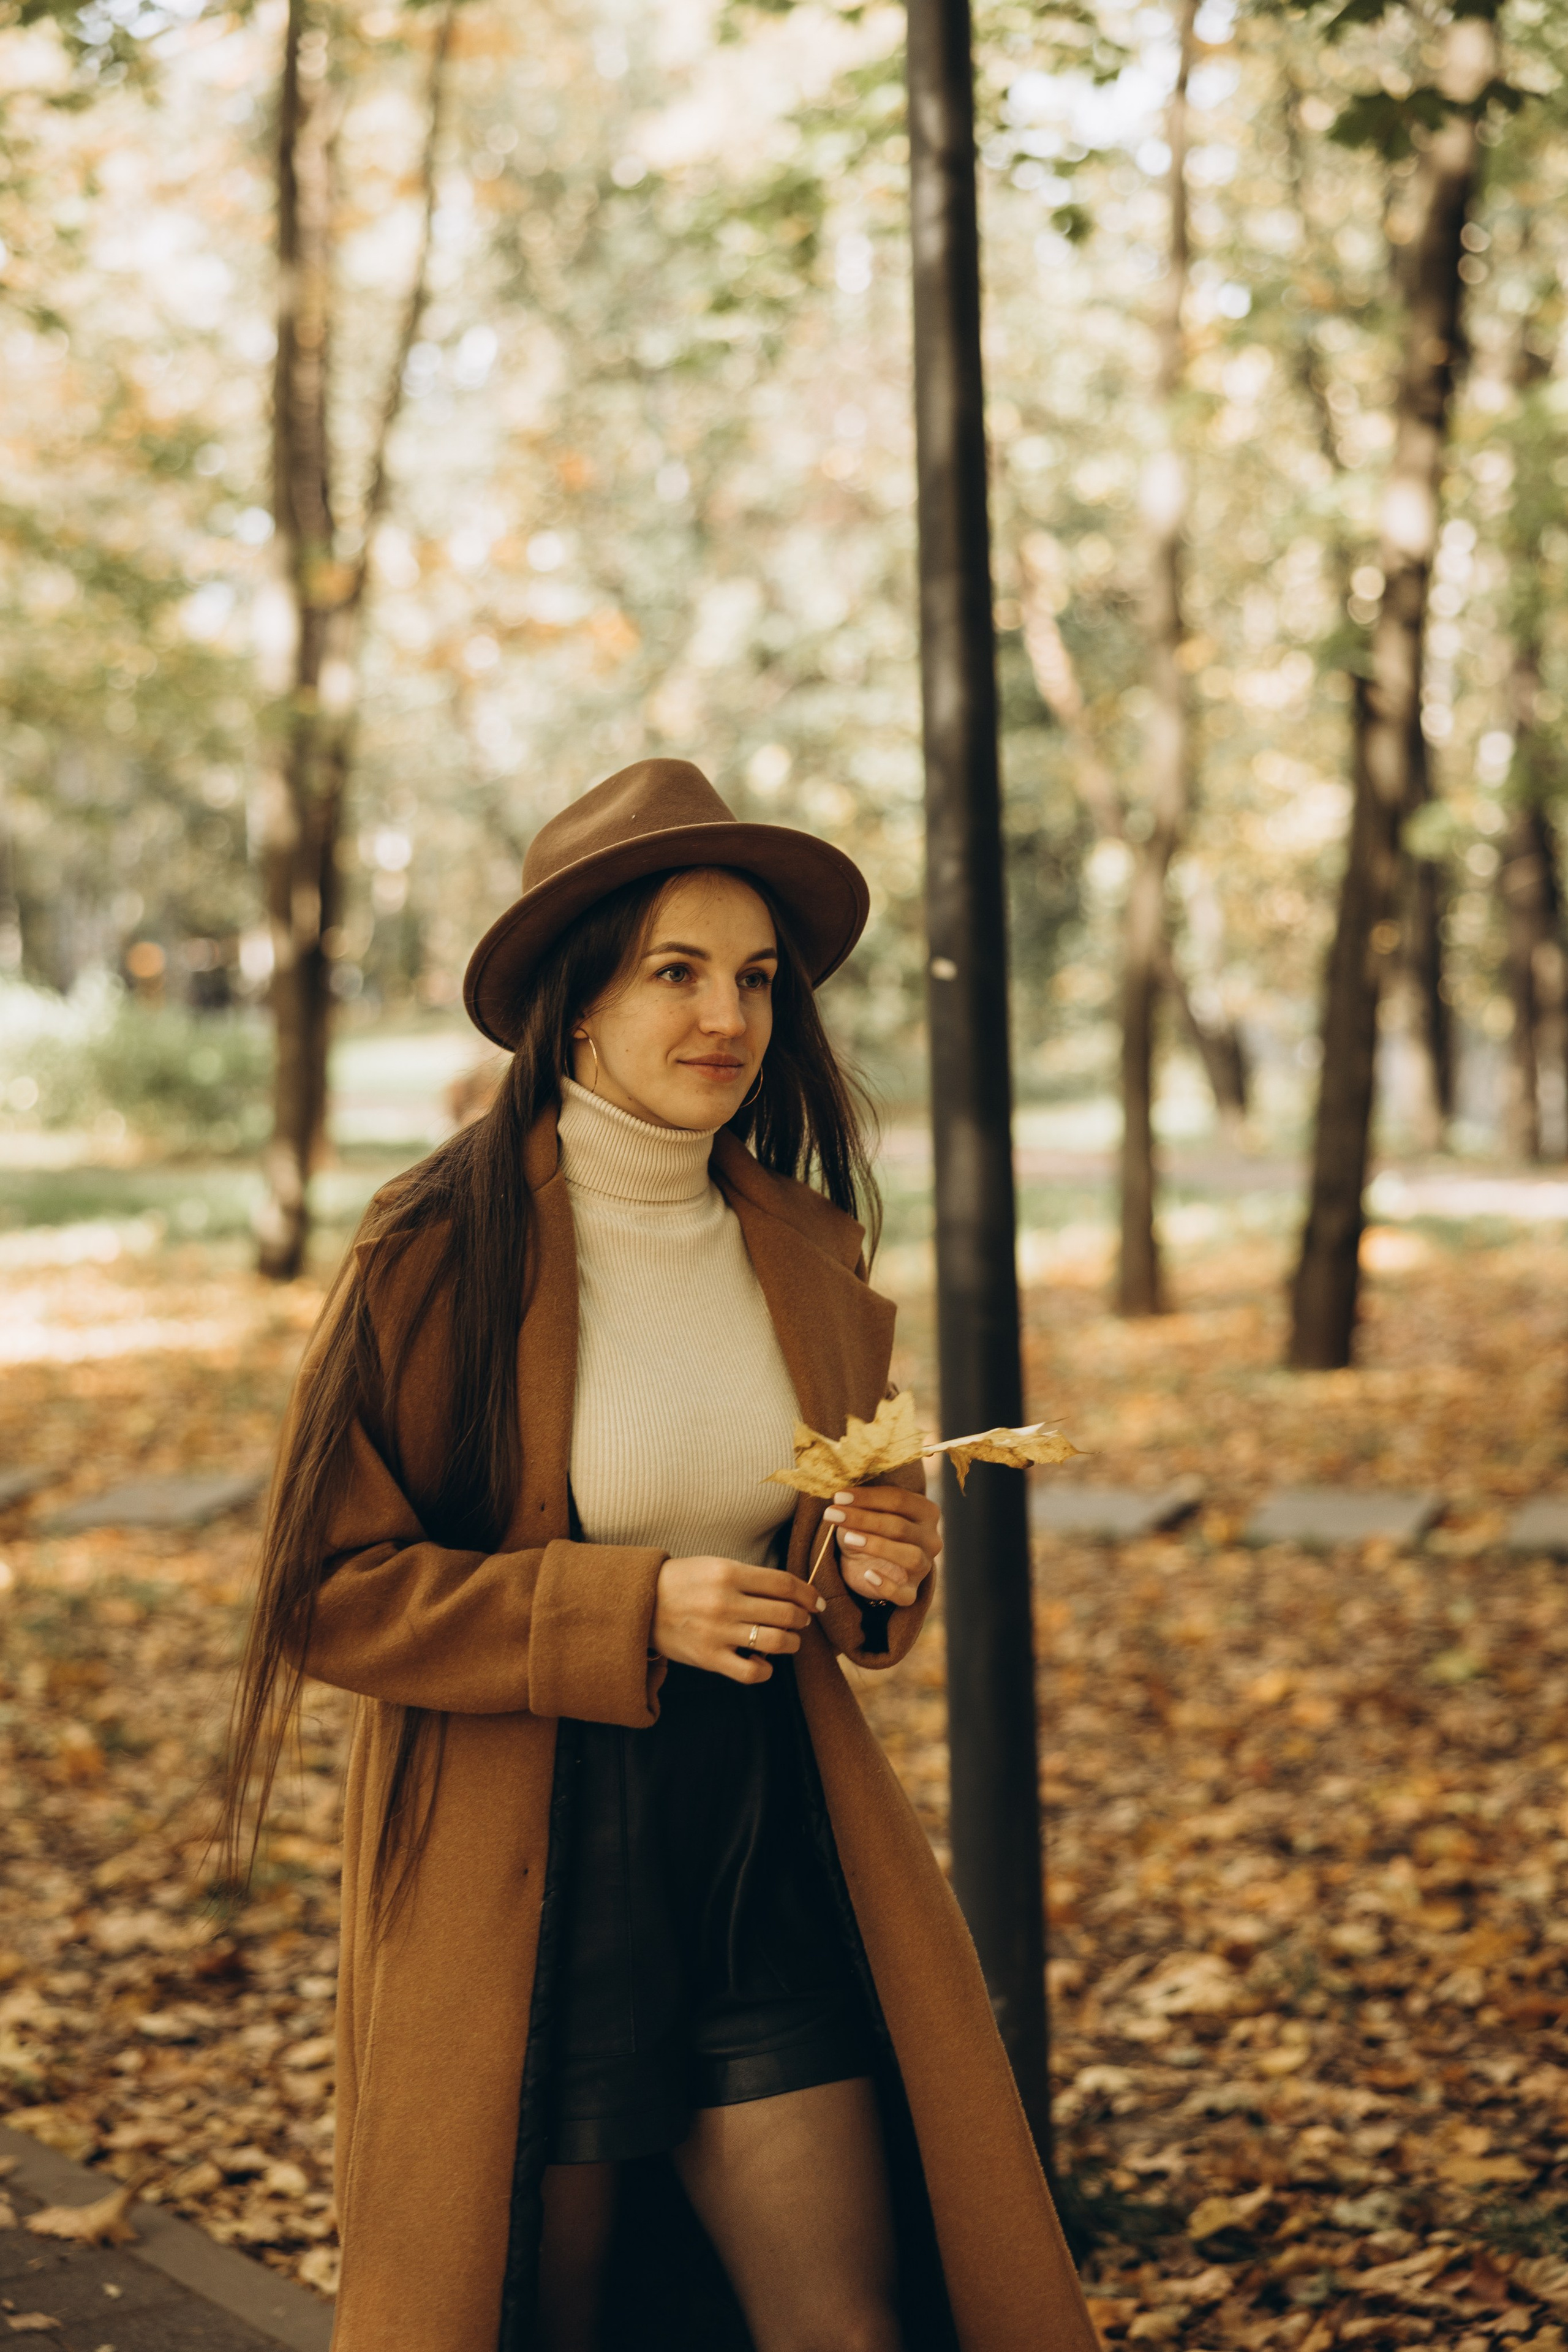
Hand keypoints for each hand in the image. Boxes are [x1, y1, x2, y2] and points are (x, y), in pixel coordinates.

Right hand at [652, 1555, 826, 1684]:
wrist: (641, 1604)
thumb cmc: (683, 1582)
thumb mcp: (716, 1565)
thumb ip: (750, 1577)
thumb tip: (790, 1591)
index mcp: (728, 1573)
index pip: (783, 1583)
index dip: (807, 1592)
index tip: (815, 1600)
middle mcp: (725, 1602)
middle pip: (785, 1612)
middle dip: (802, 1618)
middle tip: (803, 1620)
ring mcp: (718, 1633)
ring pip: (775, 1642)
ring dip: (791, 1643)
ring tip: (788, 1640)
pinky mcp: (709, 1659)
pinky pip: (751, 1672)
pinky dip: (765, 1670)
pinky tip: (763, 1662)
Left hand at [822, 1483, 941, 1607]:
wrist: (866, 1565)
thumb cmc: (868, 1531)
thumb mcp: (863, 1514)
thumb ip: (859, 1506)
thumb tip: (841, 1501)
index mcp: (925, 1512)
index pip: (899, 1500)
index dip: (868, 1497)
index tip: (838, 1496)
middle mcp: (931, 1539)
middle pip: (900, 1527)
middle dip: (863, 1519)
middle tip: (832, 1514)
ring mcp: (924, 1567)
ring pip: (910, 1557)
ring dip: (878, 1546)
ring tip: (848, 1539)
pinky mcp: (911, 1592)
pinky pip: (904, 1594)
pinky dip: (887, 1586)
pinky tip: (868, 1575)